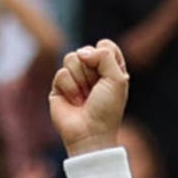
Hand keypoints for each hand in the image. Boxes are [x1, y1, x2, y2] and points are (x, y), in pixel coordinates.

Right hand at [50, 41, 129, 156]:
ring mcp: (75, 78)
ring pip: (71, 58)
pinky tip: (75, 102)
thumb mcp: (118, 79)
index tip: (109, 75)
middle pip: (86, 50)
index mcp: (110, 69)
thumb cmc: (107, 109)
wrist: (90, 132)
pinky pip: (61, 73)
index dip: (105, 56)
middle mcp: (92, 72)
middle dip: (92, 71)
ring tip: (85, 97)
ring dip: (81, 80)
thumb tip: (82, 52)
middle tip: (96, 90)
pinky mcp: (59, 86)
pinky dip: (70, 88)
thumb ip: (105, 55)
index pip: (105, 45)